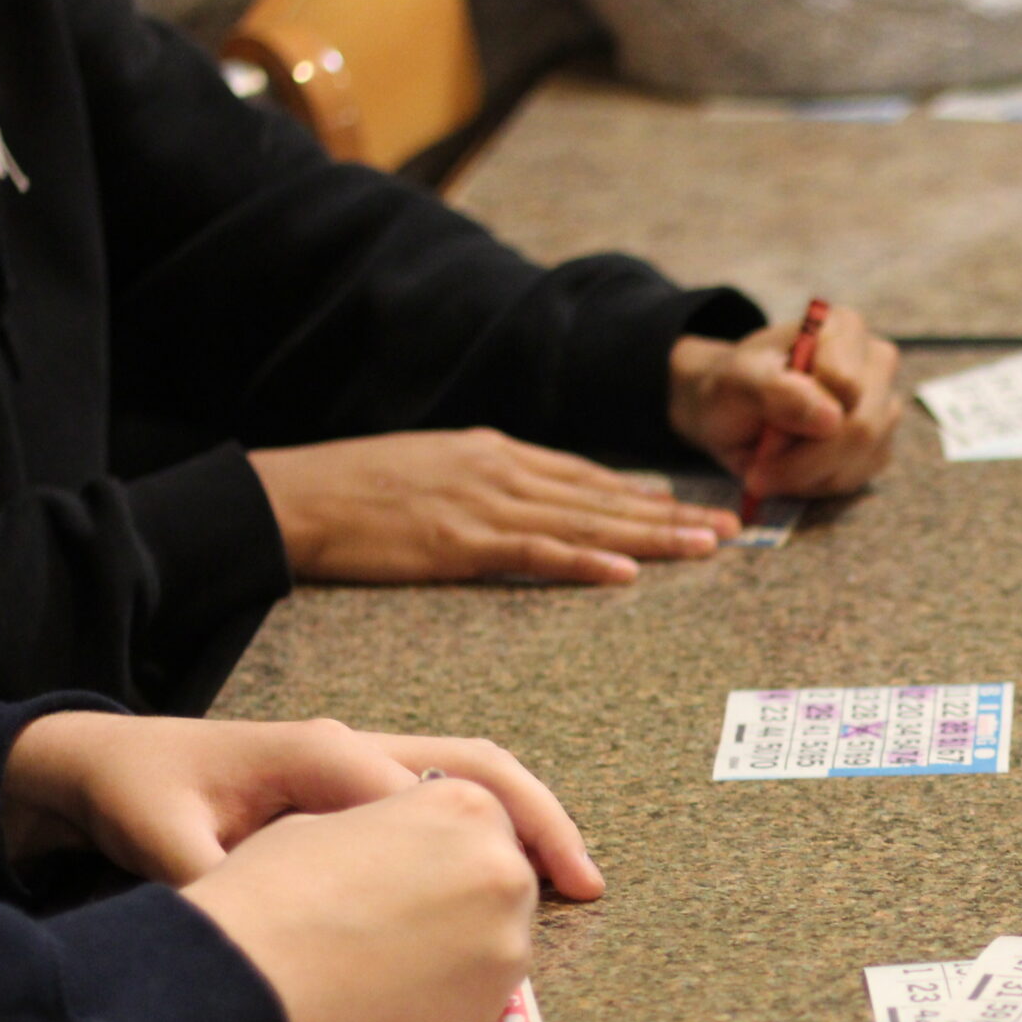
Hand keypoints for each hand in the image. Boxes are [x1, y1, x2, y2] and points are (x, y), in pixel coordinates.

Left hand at [2, 712, 601, 898]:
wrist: (105, 764)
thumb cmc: (140, 794)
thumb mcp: (164, 840)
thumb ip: (216, 882)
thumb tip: (267, 931)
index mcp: (315, 752)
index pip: (411, 792)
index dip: (452, 848)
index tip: (495, 906)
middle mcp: (354, 746)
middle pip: (476, 765)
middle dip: (537, 821)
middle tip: (585, 884)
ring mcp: (365, 760)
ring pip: (476, 777)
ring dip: (531, 822)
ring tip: (574, 882)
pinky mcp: (363, 784)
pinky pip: (451, 796)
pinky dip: (498, 830)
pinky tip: (514, 879)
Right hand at [182, 780, 538, 1021]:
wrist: (241, 979)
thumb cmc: (269, 891)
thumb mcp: (328, 821)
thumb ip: (391, 827)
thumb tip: (408, 847)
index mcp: (463, 805)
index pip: (485, 819)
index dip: (447, 846)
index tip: (424, 869)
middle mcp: (500, 865)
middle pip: (503, 876)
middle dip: (464, 893)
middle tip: (404, 918)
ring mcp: (505, 939)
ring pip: (499, 937)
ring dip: (462, 943)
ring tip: (392, 958)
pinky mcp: (491, 1005)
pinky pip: (482, 993)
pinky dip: (448, 993)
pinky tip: (393, 994)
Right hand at [249, 430, 736, 585]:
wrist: (293, 496)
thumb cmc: (354, 488)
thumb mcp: (433, 467)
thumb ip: (487, 480)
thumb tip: (531, 499)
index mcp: (496, 450)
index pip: (586, 474)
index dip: (642, 491)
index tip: (688, 505)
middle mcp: (502, 469)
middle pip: (604, 494)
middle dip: (670, 513)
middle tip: (729, 528)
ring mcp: (484, 503)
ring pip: (587, 520)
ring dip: (650, 535)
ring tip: (704, 547)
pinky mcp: (461, 541)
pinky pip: (536, 553)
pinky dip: (585, 560)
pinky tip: (626, 571)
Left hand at [667, 309, 901, 498]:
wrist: (732, 413)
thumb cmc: (734, 387)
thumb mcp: (736, 381)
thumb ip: (777, 390)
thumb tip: (831, 418)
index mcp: (843, 329)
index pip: (846, 382)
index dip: (805, 412)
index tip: (764, 423)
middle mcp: (874, 363)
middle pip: (862, 427)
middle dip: (805, 461)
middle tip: (758, 473)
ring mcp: (882, 407)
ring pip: (860, 459)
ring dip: (806, 475)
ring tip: (770, 466)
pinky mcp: (878, 447)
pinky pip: (856, 479)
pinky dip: (816, 485)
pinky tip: (792, 471)